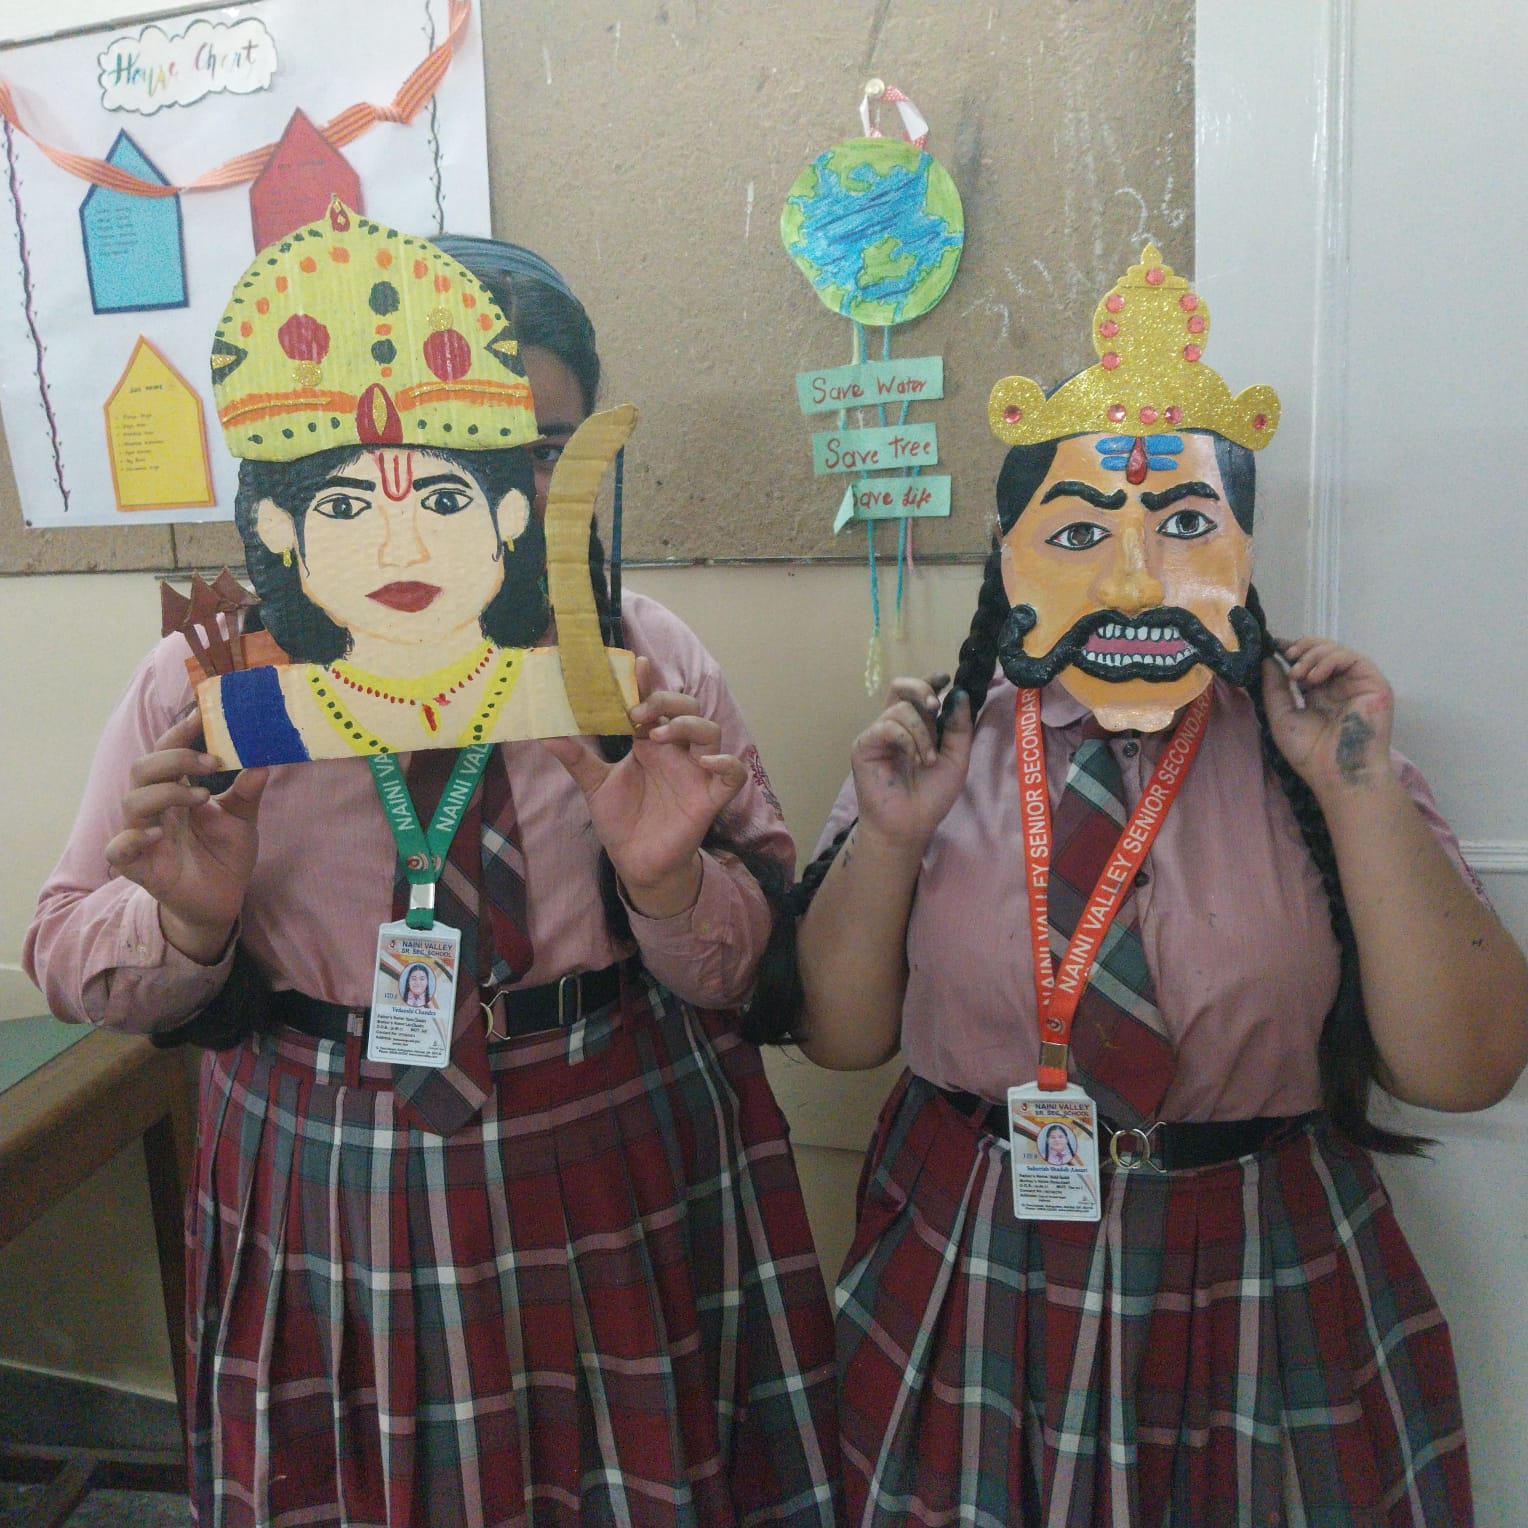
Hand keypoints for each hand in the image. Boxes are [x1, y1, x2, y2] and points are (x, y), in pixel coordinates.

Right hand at [103, 712, 268, 962]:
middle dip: (175, 759)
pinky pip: (118, 848)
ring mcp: (143, 835)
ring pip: (132, 801)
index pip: (168, 750)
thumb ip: (248, 791)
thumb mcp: (243, 819)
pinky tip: (156, 834)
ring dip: (165, 792)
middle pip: (144, 768)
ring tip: (202, 797)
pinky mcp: (138, 866)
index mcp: (177, 790)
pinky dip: (132, 838)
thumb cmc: (225, 853)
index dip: (181, 732)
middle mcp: (156, 808)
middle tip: (212, 762)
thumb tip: (264, 760)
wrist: (222, 900)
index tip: (204, 715)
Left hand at [540, 657, 746, 917]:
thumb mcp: (594, 785)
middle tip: (641, 712)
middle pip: (688, 708)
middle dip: (669, 701)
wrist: (635, 862)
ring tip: (661, 735)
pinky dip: (726, 764)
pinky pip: (733, 774)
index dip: (649, 683)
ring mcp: (696, 773)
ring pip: (711, 732)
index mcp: (650, 743)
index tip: (637, 666)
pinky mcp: (710, 798)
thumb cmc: (621, 820)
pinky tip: (706, 763)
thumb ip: (576, 758)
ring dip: (690, 726)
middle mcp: (676, 752)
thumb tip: (543, 734)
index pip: (654, 703)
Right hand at [850, 674, 973, 849]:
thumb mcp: (956, 758)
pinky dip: (907, 740)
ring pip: (900, 709)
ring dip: (922, 733)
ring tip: (927, 760)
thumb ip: (959, 727)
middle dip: (921, 689)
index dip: (929, 681)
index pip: (917, 692)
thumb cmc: (932, 796)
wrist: (910, 825)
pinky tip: (914, 760)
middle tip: (935, 707)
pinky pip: (887, 726)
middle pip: (900, 686)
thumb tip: (958, 693)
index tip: (946, 679)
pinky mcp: (864, 745)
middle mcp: (895, 725)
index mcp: (916, 726)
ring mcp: (878, 734)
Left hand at [1261, 638, 1395, 802]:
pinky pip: (1352, 658)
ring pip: (1336, 650)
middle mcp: (1339, 686)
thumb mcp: (1281, 716)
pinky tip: (1313, 676)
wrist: (1336, 773)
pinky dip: (1329, 659)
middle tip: (1287, 658)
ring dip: (1312, 654)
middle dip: (1302, 648)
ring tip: (1298, 673)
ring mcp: (1357, 683)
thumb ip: (1274, 688)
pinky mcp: (1373, 683)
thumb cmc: (1310, 752)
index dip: (1292, 650)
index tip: (1274, 646)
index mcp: (1319, 693)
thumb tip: (1266, 660)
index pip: (1307, 662)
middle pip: (1322, 650)